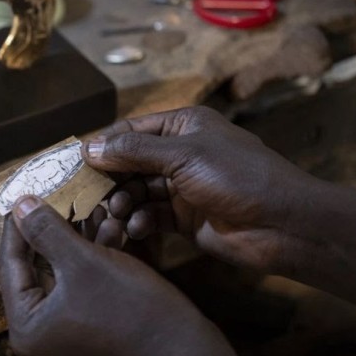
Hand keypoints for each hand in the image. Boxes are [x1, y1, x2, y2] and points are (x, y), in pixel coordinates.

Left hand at [0, 195, 253, 355]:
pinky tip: (114, 230)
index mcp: (26, 327)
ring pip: (65, 275)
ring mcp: (67, 339)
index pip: (10, 264)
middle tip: (65, 194)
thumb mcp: (84, 261)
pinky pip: (84, 289)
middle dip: (59, 228)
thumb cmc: (132, 311)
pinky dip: (96, 261)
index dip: (18, 223)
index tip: (25, 190)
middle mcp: (40, 338)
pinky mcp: (94, 334)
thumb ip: (46, 230)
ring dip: (82, 240)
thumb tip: (19, 204)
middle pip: (39, 269)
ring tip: (99, 207)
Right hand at [82, 106, 319, 272]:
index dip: (101, 145)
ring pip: (136, 192)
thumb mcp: (183, 155)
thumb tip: (89, 147)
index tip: (71, 163)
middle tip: (86, 196)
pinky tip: (134, 228)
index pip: (129, 131)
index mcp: (182, 126)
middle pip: (129, 163)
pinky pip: (150, 216)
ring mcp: (181, 187)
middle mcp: (179, 153)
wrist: (283, 225)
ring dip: (122, 203)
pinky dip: (139, 221)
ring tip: (113, 215)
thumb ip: (134, 151)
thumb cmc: (237, 177)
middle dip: (109, 179)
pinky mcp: (184, 218)